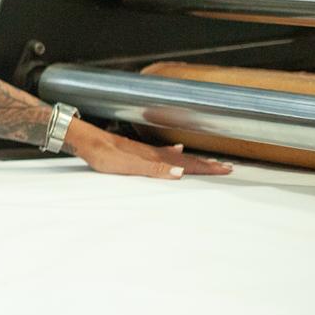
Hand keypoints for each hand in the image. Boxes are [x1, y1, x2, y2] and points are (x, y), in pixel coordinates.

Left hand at [67, 122, 232, 179]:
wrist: (87, 141)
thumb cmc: (105, 155)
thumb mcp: (129, 166)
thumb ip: (154, 170)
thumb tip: (180, 173)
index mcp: (155, 158)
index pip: (187, 164)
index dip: (206, 168)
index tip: (226, 169)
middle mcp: (154, 153)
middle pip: (186, 159)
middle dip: (206, 164)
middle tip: (227, 167)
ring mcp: (146, 151)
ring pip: (177, 156)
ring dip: (194, 160)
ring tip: (210, 161)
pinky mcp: (137, 150)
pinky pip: (162, 152)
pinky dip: (173, 153)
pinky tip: (177, 150)